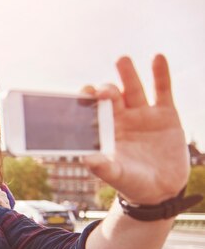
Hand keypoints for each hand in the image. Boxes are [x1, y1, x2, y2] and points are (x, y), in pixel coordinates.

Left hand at [82, 55, 188, 204]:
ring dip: (127, 74)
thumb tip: (86, 159)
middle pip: (111, 97)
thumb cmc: (133, 184)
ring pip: (133, 88)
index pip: (92, 111)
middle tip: (102, 91)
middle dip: (105, 91)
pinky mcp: (165, 114)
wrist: (162, 190)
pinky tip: (157, 58)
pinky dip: (160, 74)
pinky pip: (162, 90)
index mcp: (105, 131)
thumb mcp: (118, 177)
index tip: (83, 95)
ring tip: (121, 60)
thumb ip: (104, 168)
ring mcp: (143, 114)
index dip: (86, 101)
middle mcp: (121, 118)